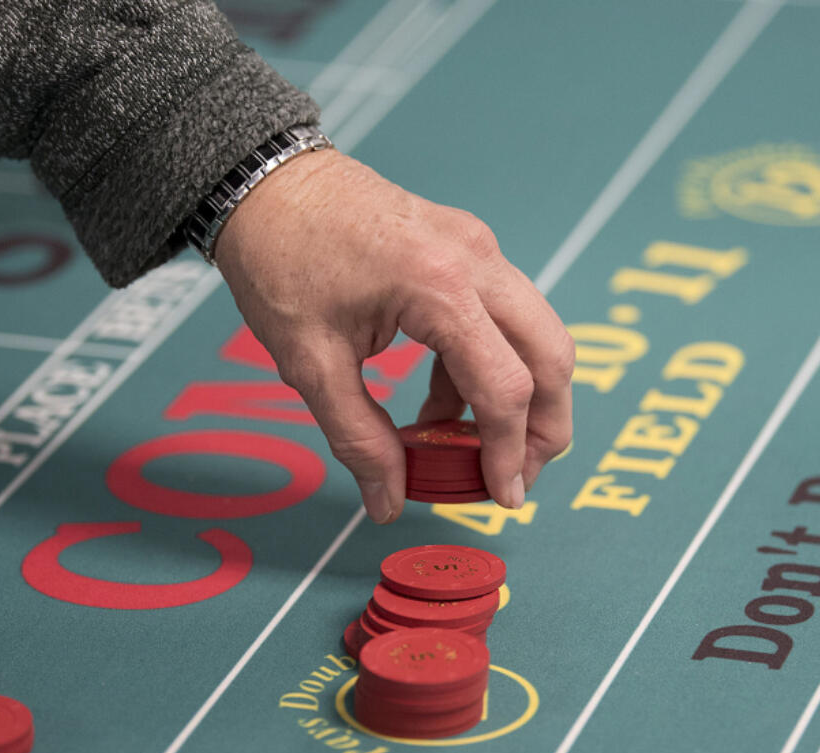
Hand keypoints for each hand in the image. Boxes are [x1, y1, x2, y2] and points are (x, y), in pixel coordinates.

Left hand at [215, 148, 574, 523]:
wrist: (267, 182)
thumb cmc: (280, 263)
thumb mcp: (309, 363)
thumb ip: (357, 438)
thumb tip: (388, 503)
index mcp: (439, 287)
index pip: (505, 387)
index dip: (510, 453)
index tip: (504, 498)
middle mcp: (476, 260)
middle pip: (552, 356)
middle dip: (545, 427)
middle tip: (516, 476)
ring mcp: (479, 246)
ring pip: (538, 333)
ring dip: (522, 396)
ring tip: (469, 446)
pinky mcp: (468, 245)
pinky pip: (505, 315)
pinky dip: (491, 366)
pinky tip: (443, 403)